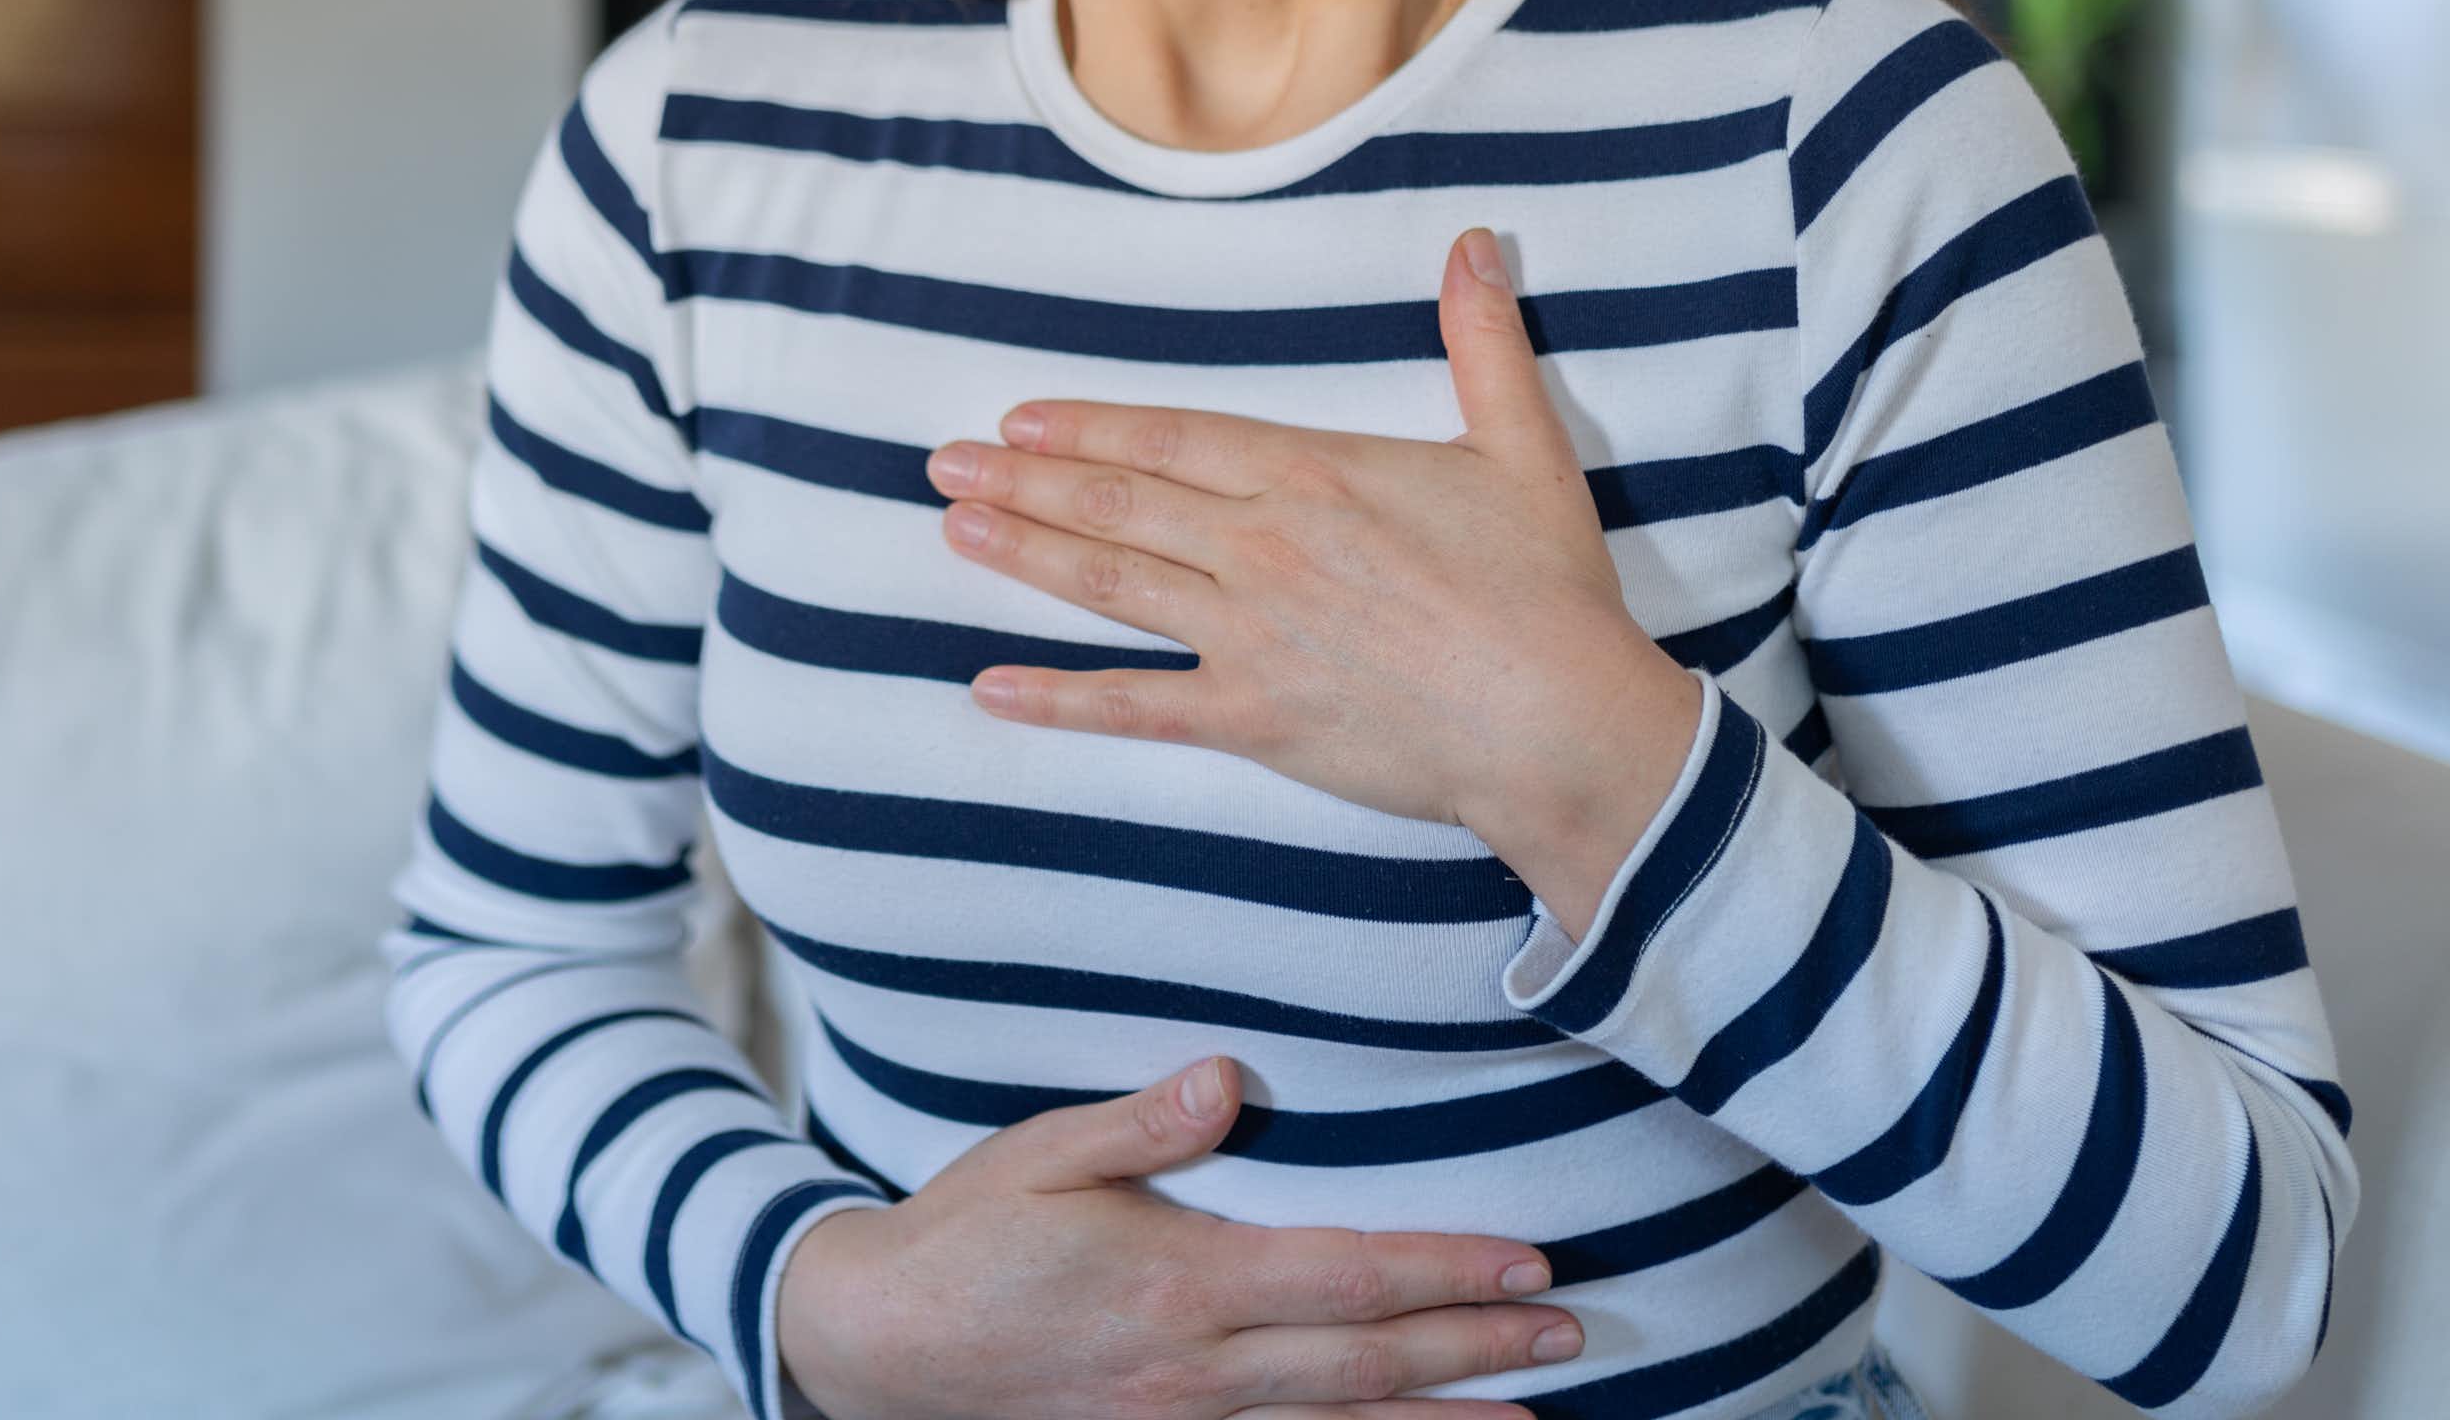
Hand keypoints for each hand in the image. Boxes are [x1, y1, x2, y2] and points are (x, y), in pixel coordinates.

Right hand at [777, 1052, 1584, 1418]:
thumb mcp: (1046, 1152)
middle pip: (1367, 1367)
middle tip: (1570, 1333)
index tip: (1528, 1263)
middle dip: (1476, 1349)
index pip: (1347, 1280)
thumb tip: (1226, 1076)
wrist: (878, 1346)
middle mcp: (1198, 1373)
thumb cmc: (969, 1233)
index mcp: (1184, 1285)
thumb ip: (1144, 1121)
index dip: (1444, 1271)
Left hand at [924, 227, 1698, 870]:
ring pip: (1111, 586)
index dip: (1088, 429)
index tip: (1020, 420)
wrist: (1559, 720)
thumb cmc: (1544, 586)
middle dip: (1025, 482)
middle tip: (944, 465)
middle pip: (1119, 505)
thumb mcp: (1521, 445)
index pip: (1172, 440)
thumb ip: (1483, 342)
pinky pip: (1136, 709)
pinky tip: (991, 688)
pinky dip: (1059, 699)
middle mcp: (1261, 547)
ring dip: (1024, 557)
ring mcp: (1248, 635)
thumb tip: (1473, 244)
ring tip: (953, 532)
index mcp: (1312, 475)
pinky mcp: (1254, 719)